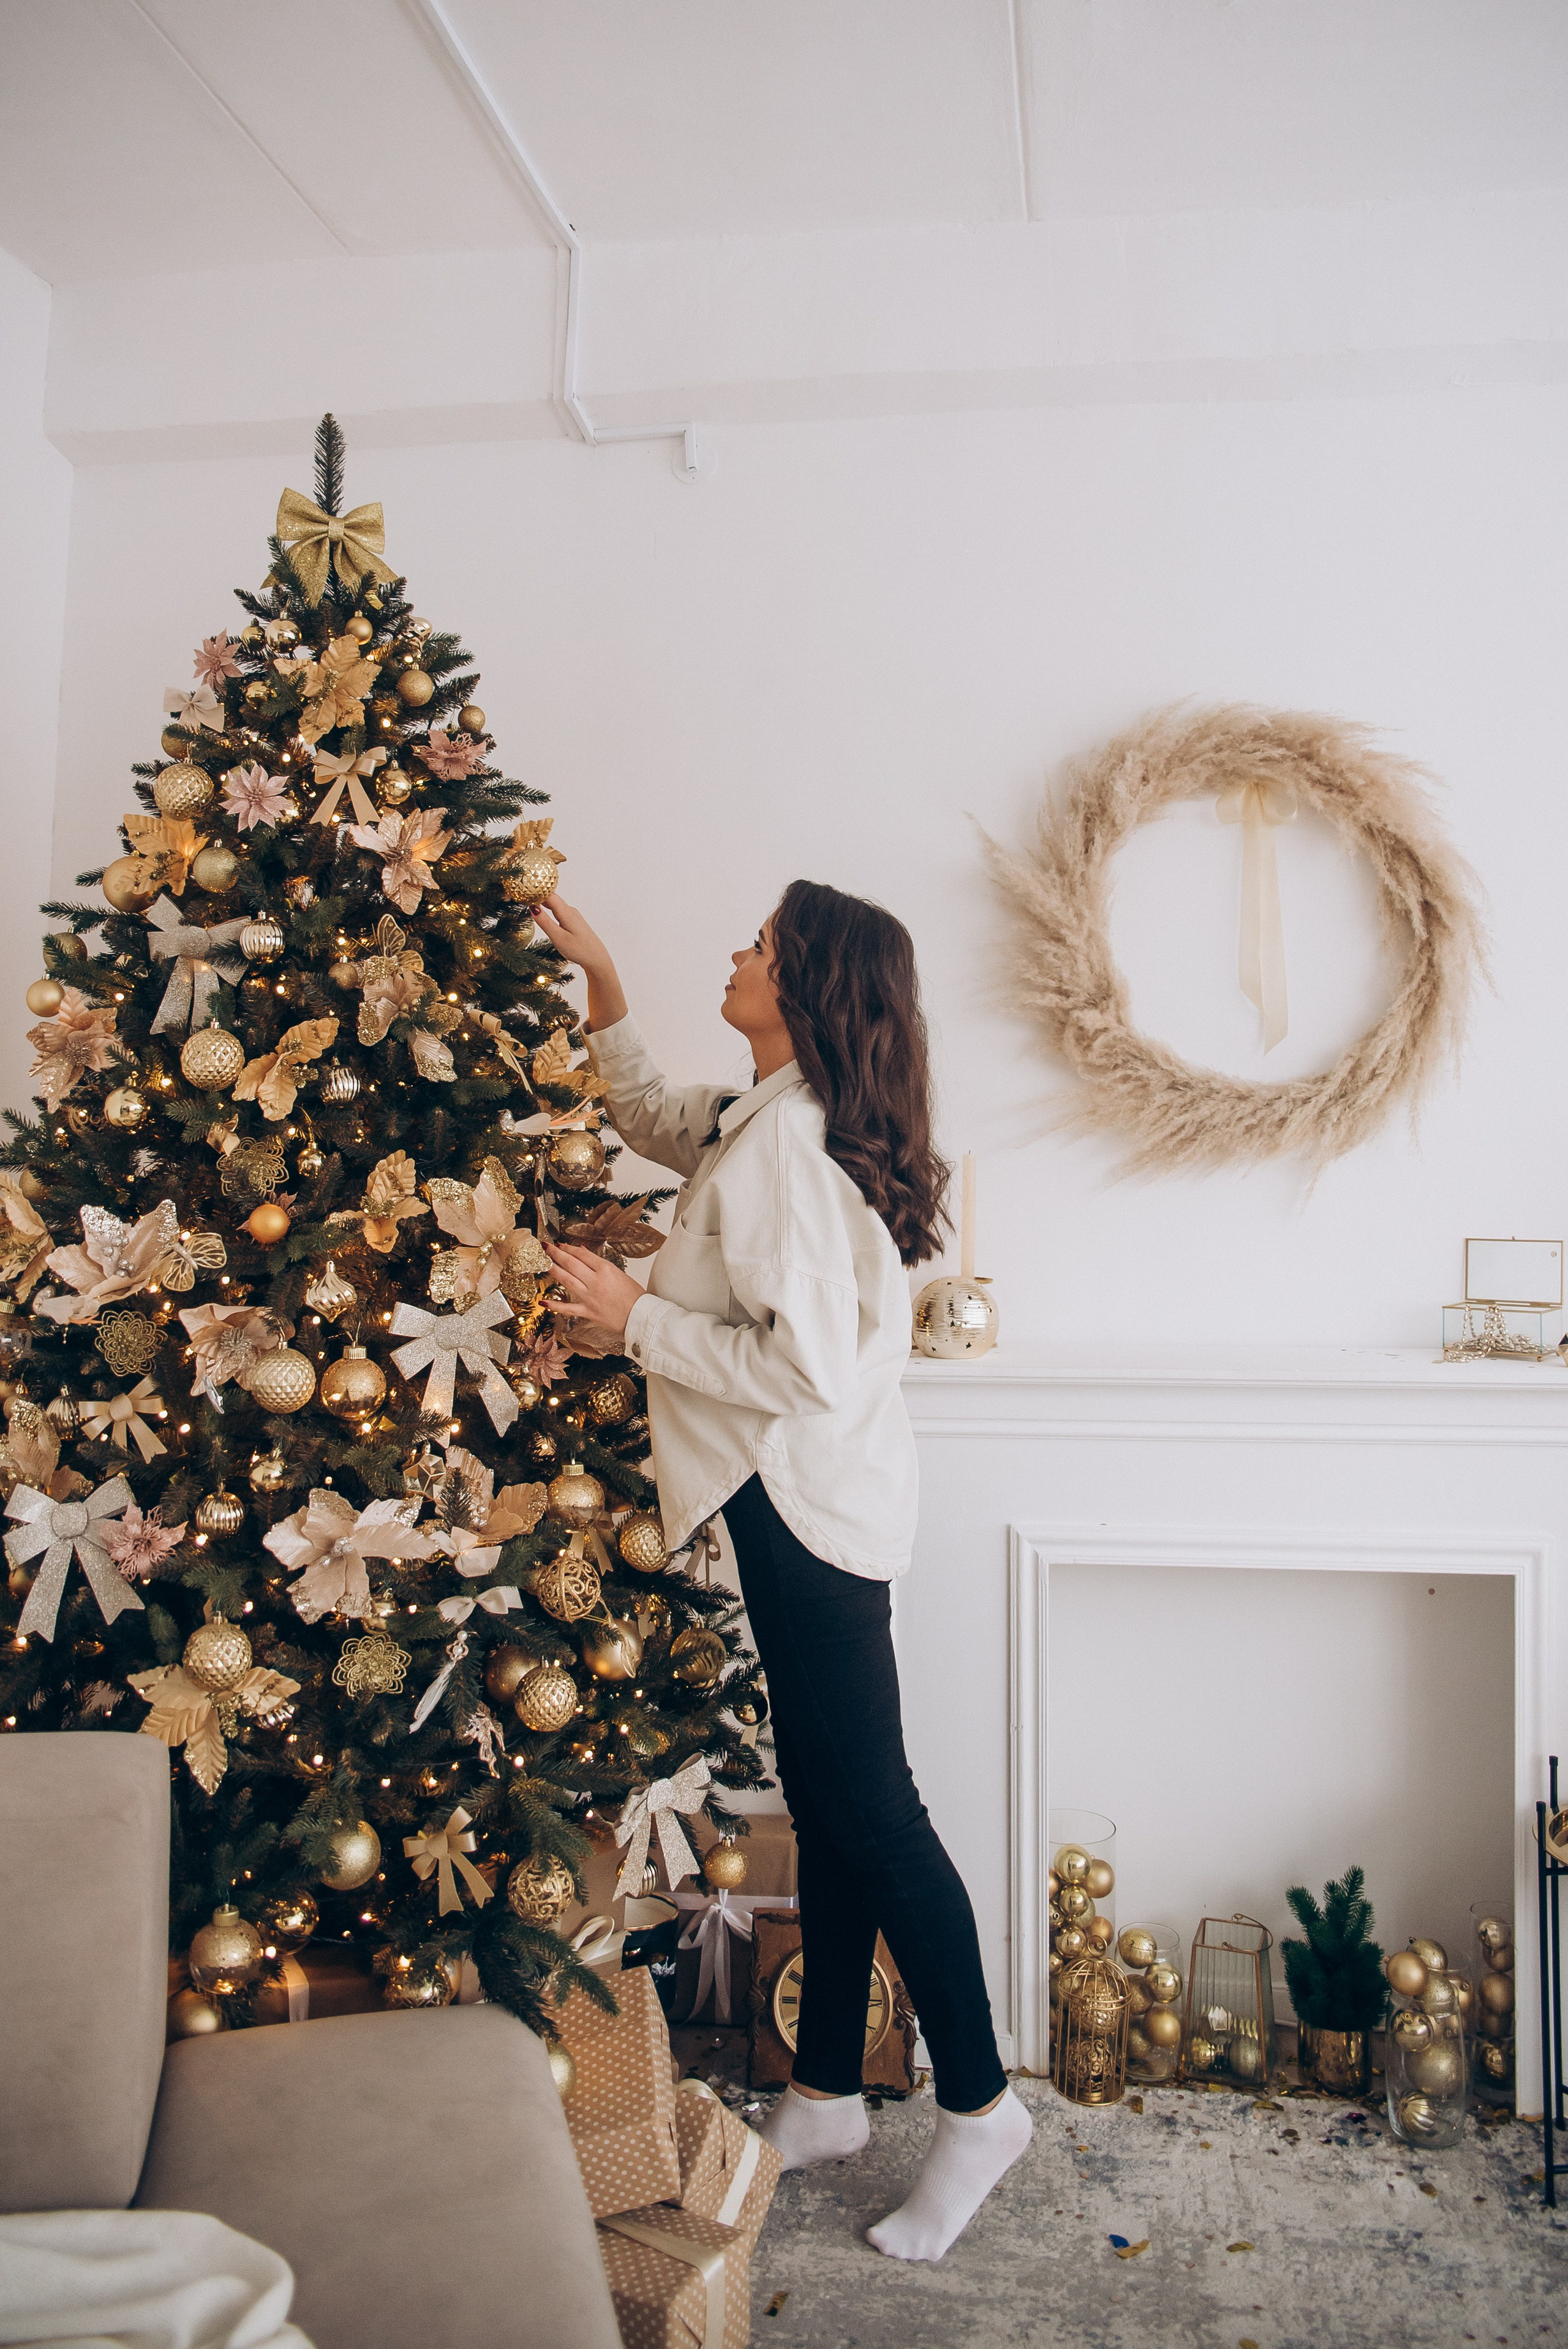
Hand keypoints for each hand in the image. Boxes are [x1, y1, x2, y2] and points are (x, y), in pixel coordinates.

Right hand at [533, 895, 627, 1030]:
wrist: (597, 959)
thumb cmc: (579, 950)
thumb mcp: (558, 938)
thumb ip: (545, 922)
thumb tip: (532, 907)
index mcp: (566, 912)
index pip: (548, 894)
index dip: (535, 889)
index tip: (521, 886)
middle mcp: (570, 910)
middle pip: (551, 897)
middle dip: (536, 893)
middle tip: (520, 890)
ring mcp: (572, 915)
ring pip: (554, 903)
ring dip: (542, 900)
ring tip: (527, 897)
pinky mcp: (573, 921)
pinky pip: (558, 909)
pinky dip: (548, 907)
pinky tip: (541, 909)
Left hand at [544, 1240, 644, 1340]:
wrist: (641, 1316)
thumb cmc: (635, 1296)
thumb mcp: (619, 1273)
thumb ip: (599, 1263)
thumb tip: (583, 1252)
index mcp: (606, 1269)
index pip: (582, 1255)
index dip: (569, 1248)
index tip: (560, 1244)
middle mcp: (596, 1282)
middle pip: (571, 1264)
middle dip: (556, 1253)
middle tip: (545, 1247)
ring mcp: (590, 1297)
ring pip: (566, 1280)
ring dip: (553, 1270)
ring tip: (543, 1262)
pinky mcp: (588, 1312)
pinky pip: (567, 1308)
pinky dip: (554, 1305)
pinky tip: (543, 1301)